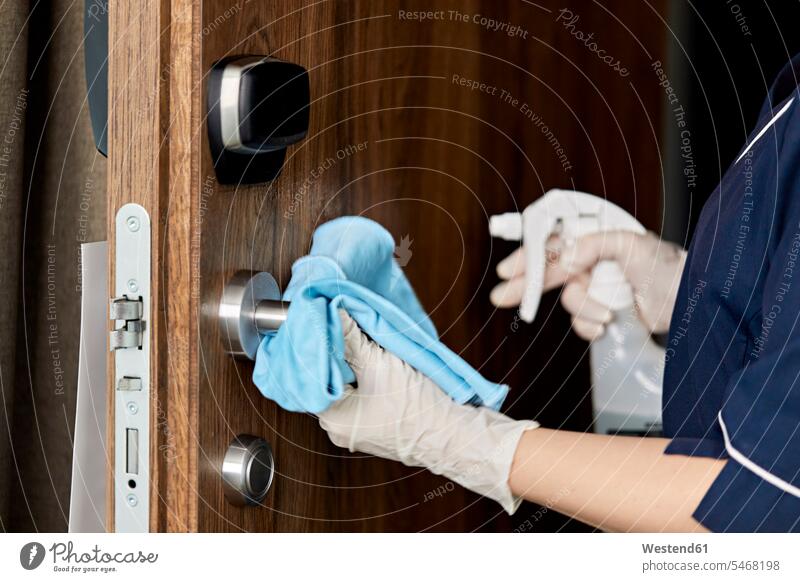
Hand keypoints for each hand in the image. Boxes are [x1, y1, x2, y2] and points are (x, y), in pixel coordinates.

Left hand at [319, 312, 537, 513]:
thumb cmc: (419, 409)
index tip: (322, 321)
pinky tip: (376, 356)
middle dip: (337, 351)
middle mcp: (340, 428)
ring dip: (354, 361)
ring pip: (348, 385)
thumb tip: (334, 313)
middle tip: (343, 324)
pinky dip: (367, 374)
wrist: (456, 434)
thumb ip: (351, 337)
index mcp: (332, 419)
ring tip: (361, 337)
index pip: (311, 374)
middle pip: (329, 379)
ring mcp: (360, 428)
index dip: (318, 345)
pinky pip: (364, 394)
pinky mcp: (378, 424)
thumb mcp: (379, 364)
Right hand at [490, 231, 685, 339]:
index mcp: (594, 234)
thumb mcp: (632, 245)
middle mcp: (590, 257)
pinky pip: (578, 320)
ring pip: (567, 299)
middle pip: (548, 269)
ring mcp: (593, 284)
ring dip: (584, 309)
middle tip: (502, 296)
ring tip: (607, 314)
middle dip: (527, 285)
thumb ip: (594, 245)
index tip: (508, 267)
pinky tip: (607, 324)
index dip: (528, 251)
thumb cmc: (669, 266)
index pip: (552, 238)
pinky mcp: (598, 309)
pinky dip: (590, 325)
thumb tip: (564, 255)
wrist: (691, 303)